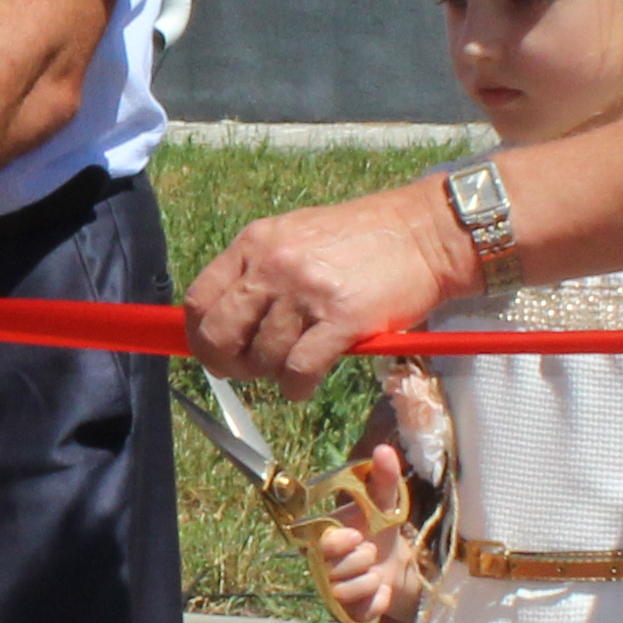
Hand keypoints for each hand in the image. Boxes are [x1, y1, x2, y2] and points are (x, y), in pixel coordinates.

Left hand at [189, 182, 474, 391]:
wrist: (424, 235)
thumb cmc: (361, 239)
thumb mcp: (295, 237)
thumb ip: (256, 272)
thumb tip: (222, 321)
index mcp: (255, 243)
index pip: (199, 300)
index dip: (199, 336)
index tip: (214, 353)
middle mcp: (273, 265)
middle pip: (219, 334)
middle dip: (227, 364)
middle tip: (247, 370)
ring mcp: (306, 292)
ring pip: (261, 358)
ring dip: (272, 375)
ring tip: (292, 367)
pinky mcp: (341, 319)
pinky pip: (298, 371)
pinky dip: (297, 387)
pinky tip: (305, 383)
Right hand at [305, 440, 417, 622]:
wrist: (394, 560)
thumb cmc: (379, 527)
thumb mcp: (384, 502)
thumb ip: (383, 478)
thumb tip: (383, 449)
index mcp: (323, 538)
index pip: (318, 545)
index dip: (338, 542)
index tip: (357, 534)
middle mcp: (322, 566)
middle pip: (333, 570)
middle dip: (362, 559)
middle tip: (370, 551)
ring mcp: (333, 591)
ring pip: (344, 592)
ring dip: (370, 580)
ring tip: (376, 571)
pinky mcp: (349, 612)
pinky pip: (359, 613)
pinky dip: (376, 602)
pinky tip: (383, 590)